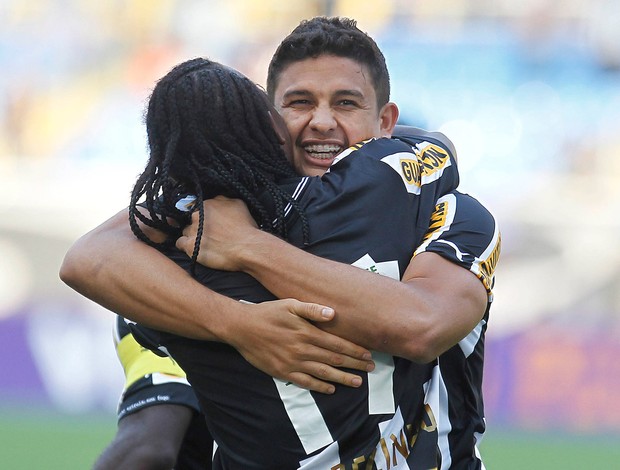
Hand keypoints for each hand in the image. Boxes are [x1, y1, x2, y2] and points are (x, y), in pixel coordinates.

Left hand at [176, 196, 256, 270]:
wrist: (247, 247)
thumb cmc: (246, 228)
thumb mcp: (239, 204)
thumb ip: (224, 200)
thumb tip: (218, 200)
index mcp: (208, 204)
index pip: (199, 208)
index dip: (204, 216)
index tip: (210, 223)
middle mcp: (197, 214)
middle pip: (191, 219)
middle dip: (198, 225)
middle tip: (209, 234)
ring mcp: (192, 230)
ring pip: (185, 231)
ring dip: (192, 236)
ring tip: (204, 243)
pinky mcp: (190, 245)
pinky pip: (180, 243)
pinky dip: (186, 246)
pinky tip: (195, 249)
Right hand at [230, 299, 374, 393]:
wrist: (242, 328)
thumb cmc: (268, 313)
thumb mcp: (290, 304)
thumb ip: (312, 309)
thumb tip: (332, 313)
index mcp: (307, 332)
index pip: (337, 343)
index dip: (355, 350)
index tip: (368, 354)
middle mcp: (303, 349)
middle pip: (334, 359)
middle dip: (354, 364)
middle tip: (371, 368)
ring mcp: (293, 363)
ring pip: (323, 373)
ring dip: (343, 378)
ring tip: (357, 382)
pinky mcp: (283, 372)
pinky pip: (306, 382)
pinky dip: (320, 386)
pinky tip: (331, 388)